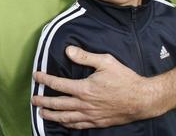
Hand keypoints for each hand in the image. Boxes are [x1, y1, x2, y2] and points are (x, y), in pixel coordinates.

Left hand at [32, 46, 157, 128]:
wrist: (142, 99)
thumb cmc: (125, 79)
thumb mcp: (105, 62)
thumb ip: (85, 57)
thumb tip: (68, 50)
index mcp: (84, 88)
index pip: (58, 84)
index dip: (45, 80)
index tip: (36, 76)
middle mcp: (84, 104)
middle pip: (58, 104)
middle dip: (43, 101)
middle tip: (33, 99)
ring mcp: (90, 115)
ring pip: (65, 117)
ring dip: (52, 115)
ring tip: (42, 112)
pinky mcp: (97, 122)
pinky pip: (78, 125)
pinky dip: (67, 124)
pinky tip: (62, 123)